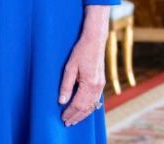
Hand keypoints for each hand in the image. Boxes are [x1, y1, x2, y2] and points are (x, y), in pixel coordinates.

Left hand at [58, 5, 109, 126]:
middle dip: (76, 117)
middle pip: (86, 108)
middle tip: (67, 123)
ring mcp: (101, 85)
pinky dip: (90, 107)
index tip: (62, 118)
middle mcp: (97, 87)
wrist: (95, 40)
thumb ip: (66, 85)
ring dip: (83, 114)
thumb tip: (61, 101)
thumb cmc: (81, 51)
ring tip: (74, 119)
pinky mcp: (102, 82)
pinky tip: (84, 109)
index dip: (70, 113)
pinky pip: (96, 100)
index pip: (78, 104)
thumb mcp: (69, 67)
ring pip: (92, 105)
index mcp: (89, 84)